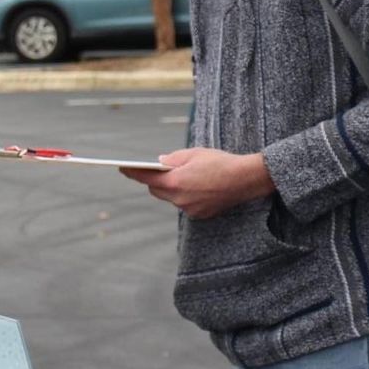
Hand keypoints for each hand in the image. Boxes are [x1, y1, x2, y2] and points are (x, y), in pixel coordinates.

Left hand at [120, 147, 274, 218]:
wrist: (245, 179)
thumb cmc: (220, 162)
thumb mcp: (195, 153)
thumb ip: (173, 158)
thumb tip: (160, 163)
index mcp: (175, 182)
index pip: (146, 178)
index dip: (132, 172)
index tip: (122, 168)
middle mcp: (179, 199)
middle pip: (157, 190)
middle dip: (156, 180)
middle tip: (158, 170)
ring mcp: (189, 209)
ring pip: (172, 198)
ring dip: (173, 188)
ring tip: (183, 177)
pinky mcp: (200, 214)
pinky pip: (185, 204)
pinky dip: (186, 195)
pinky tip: (198, 187)